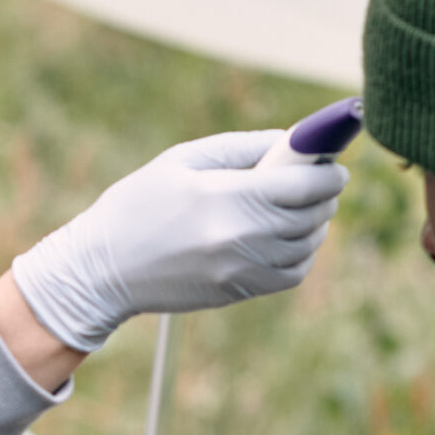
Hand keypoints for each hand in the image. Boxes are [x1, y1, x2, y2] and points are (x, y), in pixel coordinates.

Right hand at [9, 130, 347, 350]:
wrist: (102, 271)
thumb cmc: (136, 206)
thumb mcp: (181, 161)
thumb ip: (240, 148)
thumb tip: (289, 141)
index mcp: (226, 198)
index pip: (304, 184)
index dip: (328, 172)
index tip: (332, 163)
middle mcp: (240, 238)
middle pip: (312, 215)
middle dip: (325, 194)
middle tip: (322, 180)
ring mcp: (241, 270)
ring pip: (307, 246)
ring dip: (315, 223)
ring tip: (301, 207)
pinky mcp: (238, 292)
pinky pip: (291, 274)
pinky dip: (301, 254)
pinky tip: (286, 238)